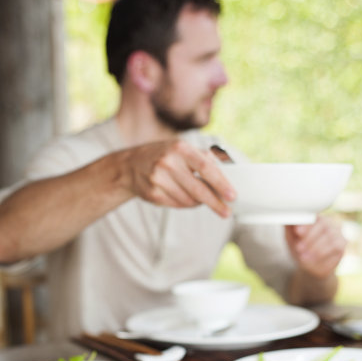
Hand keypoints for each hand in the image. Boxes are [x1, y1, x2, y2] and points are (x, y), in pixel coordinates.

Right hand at [121, 139, 235, 217]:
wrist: (130, 166)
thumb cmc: (164, 156)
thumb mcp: (181, 148)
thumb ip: (203, 158)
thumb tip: (227, 175)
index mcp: (180, 148)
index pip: (205, 167)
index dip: (220, 183)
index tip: (232, 195)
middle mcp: (168, 162)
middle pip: (198, 189)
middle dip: (215, 203)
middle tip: (226, 212)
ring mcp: (158, 179)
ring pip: (188, 200)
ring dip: (198, 203)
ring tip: (200, 199)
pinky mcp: (153, 193)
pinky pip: (177, 205)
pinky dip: (185, 204)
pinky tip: (183, 197)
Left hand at [285, 216, 345, 278]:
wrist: (309, 266)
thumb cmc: (300, 248)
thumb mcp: (291, 238)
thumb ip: (289, 227)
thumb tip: (286, 218)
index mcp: (319, 218)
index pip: (315, 217)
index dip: (307, 225)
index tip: (298, 232)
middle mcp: (332, 223)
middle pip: (325, 226)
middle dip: (310, 238)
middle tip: (299, 248)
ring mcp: (339, 235)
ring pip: (331, 238)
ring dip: (316, 249)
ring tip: (303, 256)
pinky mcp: (342, 248)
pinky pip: (336, 249)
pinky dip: (323, 255)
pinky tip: (313, 260)